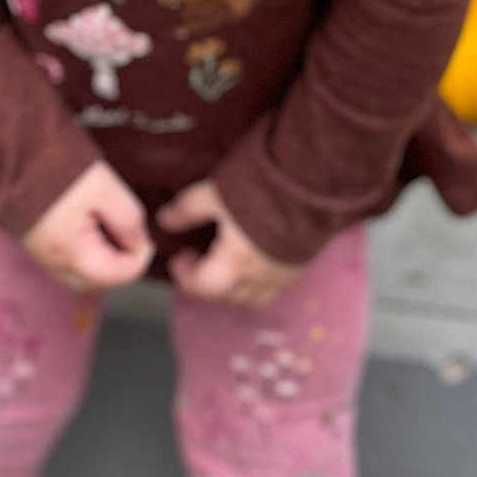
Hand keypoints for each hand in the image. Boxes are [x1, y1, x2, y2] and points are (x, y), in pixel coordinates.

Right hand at [22, 161, 153, 291]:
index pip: (119, 275)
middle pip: (98, 280)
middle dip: (120, 261)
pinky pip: (64, 257)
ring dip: (101, 255)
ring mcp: (39, 252)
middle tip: (128, 230)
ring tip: (107, 222)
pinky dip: (83, 248)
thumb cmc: (56, 168)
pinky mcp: (31, 239)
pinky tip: (86, 220)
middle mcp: (53, 262)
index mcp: (72, 255)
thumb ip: (128, 219)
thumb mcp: (104, 188)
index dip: (140, 255)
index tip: (144, 230)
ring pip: (80, 271)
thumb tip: (138, 242)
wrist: (6, 150)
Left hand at [158, 181, 301, 306]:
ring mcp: (284, 273)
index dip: (186, 276)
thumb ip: (187, 210)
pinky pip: (275, 285)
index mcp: (235, 264)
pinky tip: (255, 257)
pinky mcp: (301, 263)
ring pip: (255, 296)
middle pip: (229, 296)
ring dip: (235, 287)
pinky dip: (258, 280)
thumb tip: (164, 221)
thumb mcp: (214, 194)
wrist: (312, 180)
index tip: (178, 260)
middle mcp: (261, 277)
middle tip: (197, 259)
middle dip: (208, 284)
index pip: (203, 286)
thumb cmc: (257, 188)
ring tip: (225, 263)